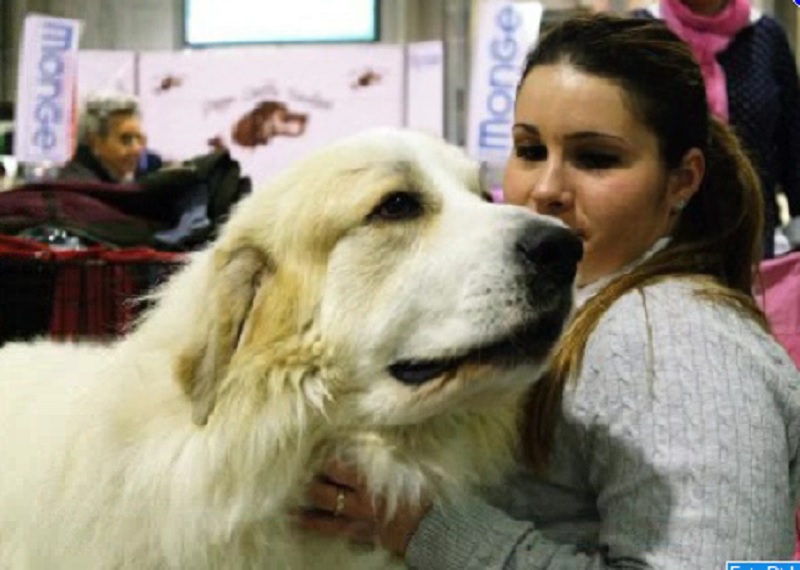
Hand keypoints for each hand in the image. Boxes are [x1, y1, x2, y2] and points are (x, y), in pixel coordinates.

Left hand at [296, 459, 430, 556]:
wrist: (436, 530)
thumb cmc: (423, 495)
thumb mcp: (407, 468)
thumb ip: (385, 454)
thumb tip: (368, 437)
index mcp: (369, 481)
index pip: (335, 468)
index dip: (322, 460)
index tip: (313, 452)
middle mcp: (358, 502)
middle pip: (322, 492)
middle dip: (307, 484)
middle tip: (293, 477)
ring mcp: (358, 521)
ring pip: (323, 516)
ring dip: (304, 510)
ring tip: (287, 505)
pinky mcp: (361, 536)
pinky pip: (334, 532)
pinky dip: (317, 527)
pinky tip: (303, 523)